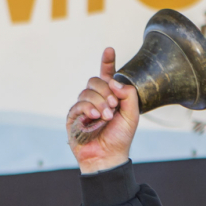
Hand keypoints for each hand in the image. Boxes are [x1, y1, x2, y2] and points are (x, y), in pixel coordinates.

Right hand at [66, 47, 139, 172]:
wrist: (108, 156)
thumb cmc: (120, 137)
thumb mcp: (132, 115)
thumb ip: (128, 95)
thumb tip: (115, 81)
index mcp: (111, 97)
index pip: (107, 76)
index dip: (107, 62)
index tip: (109, 50)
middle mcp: (96, 99)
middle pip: (95, 80)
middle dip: (106, 91)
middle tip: (113, 106)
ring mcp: (83, 106)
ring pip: (87, 92)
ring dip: (99, 103)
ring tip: (106, 117)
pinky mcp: (73, 116)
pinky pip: (79, 104)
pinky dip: (88, 109)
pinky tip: (95, 118)